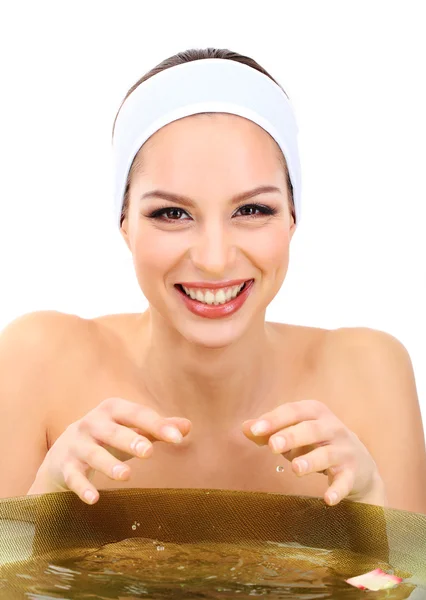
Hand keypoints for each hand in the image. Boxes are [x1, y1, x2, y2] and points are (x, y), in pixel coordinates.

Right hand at [28, 397, 190, 503]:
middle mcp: (92, 423)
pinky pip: (74, 477)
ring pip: (93, 454)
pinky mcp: (65, 467)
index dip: (157, 425)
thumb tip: (188, 426)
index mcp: (112, 410)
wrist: (61, 454)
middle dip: (130, 440)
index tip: (178, 439)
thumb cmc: (106, 439)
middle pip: (113, 431)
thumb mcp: (130, 430)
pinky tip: (94, 499)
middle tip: (149, 452)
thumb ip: (156, 429)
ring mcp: (76, 445)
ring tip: (126, 475)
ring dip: (108, 464)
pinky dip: (82, 487)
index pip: (137, 414)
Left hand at [242, 399, 385, 506]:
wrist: (359, 465)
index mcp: (315, 412)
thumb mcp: (293, 435)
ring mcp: (345, 450)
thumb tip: (244, 427)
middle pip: (311, 429)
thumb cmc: (316, 445)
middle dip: (292, 436)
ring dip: (311, 460)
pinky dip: (338, 489)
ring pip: (327, 453)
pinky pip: (345, 481)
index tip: (254, 429)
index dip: (274, 419)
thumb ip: (269, 432)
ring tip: (295, 469)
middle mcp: (332, 427)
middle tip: (272, 445)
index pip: (293, 411)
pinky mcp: (353, 472)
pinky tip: (328, 499)